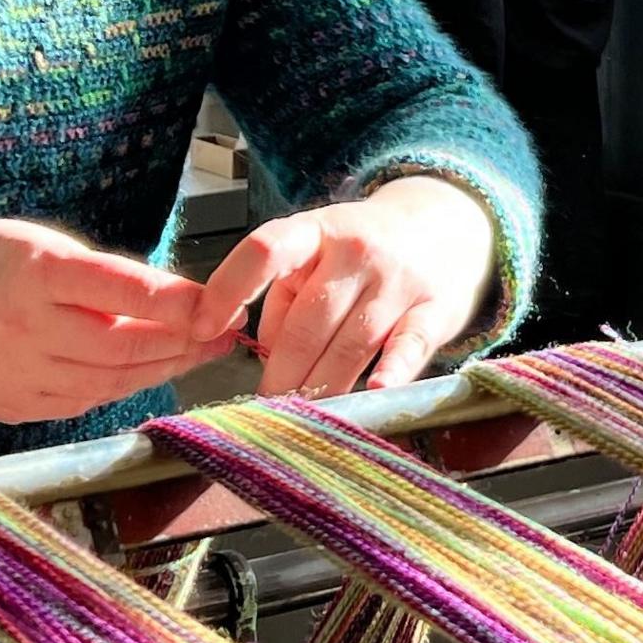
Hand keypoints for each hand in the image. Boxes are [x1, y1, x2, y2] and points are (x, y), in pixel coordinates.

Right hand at [0, 219, 209, 424]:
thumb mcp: (43, 244)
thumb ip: (106, 276)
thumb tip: (183, 304)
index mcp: (32, 272)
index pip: (121, 289)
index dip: (178, 302)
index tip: (219, 304)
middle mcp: (21, 327)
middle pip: (123, 346)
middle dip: (184, 343)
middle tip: (224, 334)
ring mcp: (15, 374)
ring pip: (110, 382)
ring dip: (163, 369)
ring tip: (199, 352)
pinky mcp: (13, 407)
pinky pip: (85, 401)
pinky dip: (120, 385)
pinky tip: (145, 368)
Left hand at [190, 175, 501, 399]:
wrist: (444, 226)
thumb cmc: (358, 251)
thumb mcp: (313, 253)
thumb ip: (282, 299)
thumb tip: (262, 354)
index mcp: (315, 231)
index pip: (264, 251)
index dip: (228, 290)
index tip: (199, 330)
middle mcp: (357, 250)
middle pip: (307, 323)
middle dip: (280, 373)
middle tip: (265, 407)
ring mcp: (399, 279)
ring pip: (350, 344)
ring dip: (320, 386)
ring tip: (301, 416)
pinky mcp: (436, 308)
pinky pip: (411, 345)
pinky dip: (392, 370)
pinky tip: (374, 391)